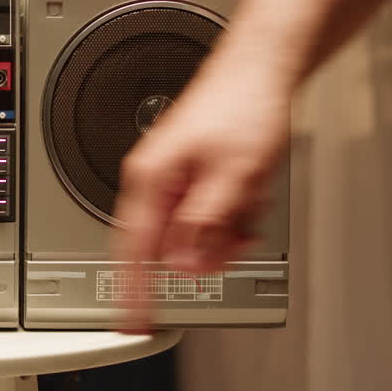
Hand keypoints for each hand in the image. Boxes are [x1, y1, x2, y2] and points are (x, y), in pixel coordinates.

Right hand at [112, 52, 290, 332]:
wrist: (260, 67)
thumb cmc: (243, 106)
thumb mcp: (233, 177)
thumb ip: (204, 225)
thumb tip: (181, 262)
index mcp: (150, 180)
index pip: (132, 249)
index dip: (133, 291)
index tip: (133, 323)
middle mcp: (152, 180)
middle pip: (166, 245)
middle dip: (205, 250)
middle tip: (237, 240)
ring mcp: (170, 176)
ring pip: (190, 230)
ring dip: (223, 230)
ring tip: (250, 204)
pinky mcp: (190, 173)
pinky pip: (204, 213)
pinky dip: (229, 214)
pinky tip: (248, 195)